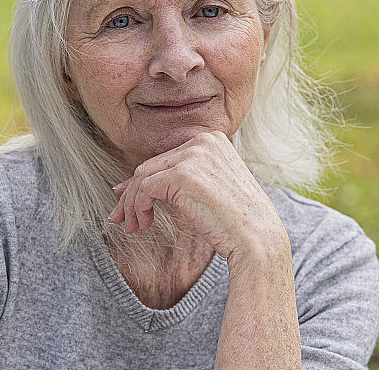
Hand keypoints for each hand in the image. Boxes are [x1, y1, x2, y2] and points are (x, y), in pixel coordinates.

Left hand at [108, 131, 286, 259]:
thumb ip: (183, 177)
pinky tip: (143, 224)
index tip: (128, 200)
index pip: (166, 157)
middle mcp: (203, 141)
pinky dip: (137, 207)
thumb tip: (137, 183)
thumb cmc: (237, 221)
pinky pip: (145, 188)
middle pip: (151, 165)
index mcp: (213, 139)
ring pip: (143, 176)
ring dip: (131, 203)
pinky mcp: (183, 174)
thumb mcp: (212, 188)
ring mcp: (193, 155)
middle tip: (121, 218)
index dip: (143, 180)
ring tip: (132, 226)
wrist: (257, 238)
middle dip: (131, 193)